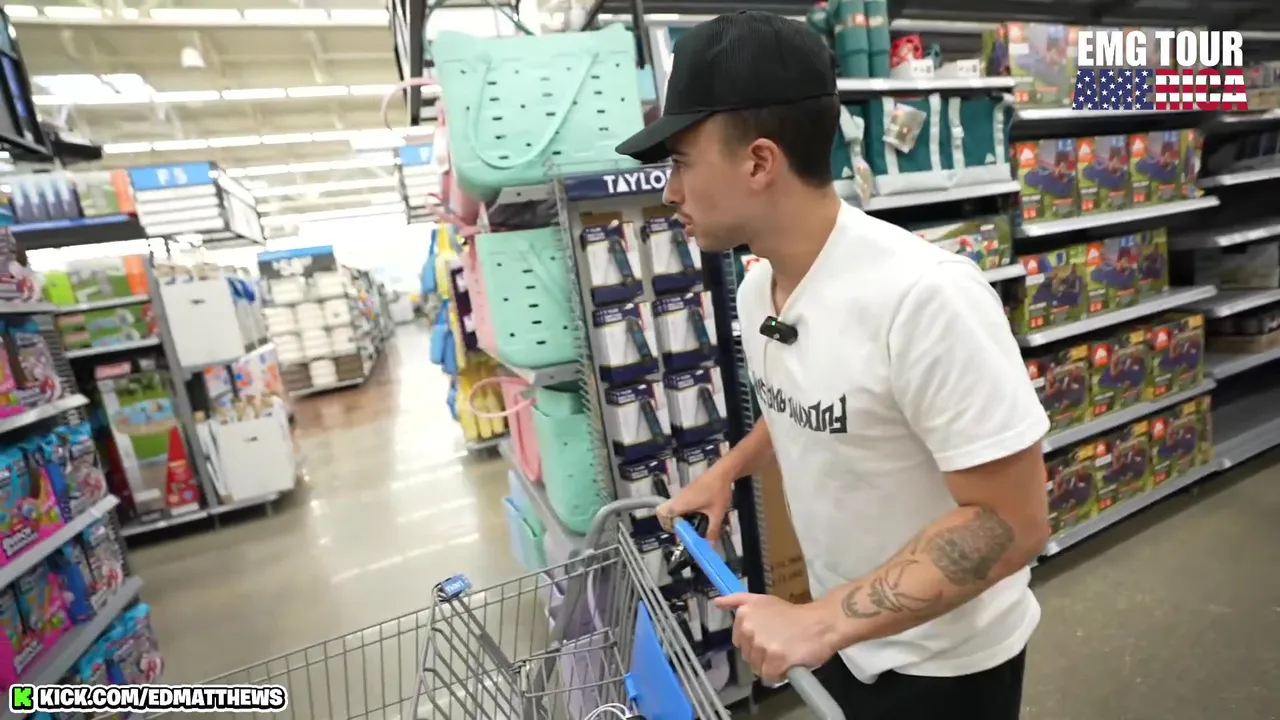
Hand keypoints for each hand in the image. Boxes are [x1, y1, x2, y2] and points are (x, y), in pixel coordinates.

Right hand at [655, 460, 734, 540]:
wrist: (723, 472)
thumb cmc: (718, 490)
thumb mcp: (717, 514)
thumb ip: (712, 531)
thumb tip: (710, 546)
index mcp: (681, 503)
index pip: (662, 514)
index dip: (667, 525)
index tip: (680, 532)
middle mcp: (677, 498)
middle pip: (664, 512)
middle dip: (672, 523)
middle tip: (685, 529)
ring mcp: (681, 494)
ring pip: (672, 508)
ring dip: (679, 518)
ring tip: (693, 523)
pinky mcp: (687, 492)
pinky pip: (679, 504)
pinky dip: (684, 512)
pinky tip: (698, 514)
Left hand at [714, 593, 836, 682]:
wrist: (821, 623)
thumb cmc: (793, 615)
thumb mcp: (764, 601)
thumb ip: (738, 600)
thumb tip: (717, 602)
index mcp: (744, 614)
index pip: (739, 641)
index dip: (754, 642)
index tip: (769, 636)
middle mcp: (749, 627)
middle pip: (747, 655)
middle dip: (761, 654)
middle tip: (780, 643)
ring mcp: (761, 644)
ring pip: (757, 668)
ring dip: (770, 665)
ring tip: (786, 652)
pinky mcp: (774, 660)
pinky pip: (769, 677)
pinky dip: (779, 674)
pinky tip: (789, 662)